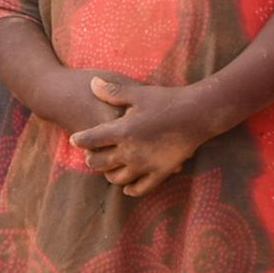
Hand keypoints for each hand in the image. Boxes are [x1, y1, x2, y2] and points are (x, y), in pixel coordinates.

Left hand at [74, 73, 214, 195]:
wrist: (197, 114)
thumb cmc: (167, 100)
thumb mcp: (138, 92)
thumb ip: (113, 91)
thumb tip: (92, 83)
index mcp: (122, 131)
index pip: (92, 139)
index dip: (81, 139)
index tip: (76, 139)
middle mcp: (130, 152)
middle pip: (100, 162)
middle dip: (91, 159)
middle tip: (89, 155)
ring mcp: (145, 165)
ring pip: (117, 178)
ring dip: (108, 175)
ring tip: (106, 169)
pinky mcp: (160, 173)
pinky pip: (141, 188)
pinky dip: (131, 189)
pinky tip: (127, 187)